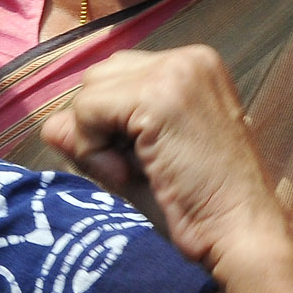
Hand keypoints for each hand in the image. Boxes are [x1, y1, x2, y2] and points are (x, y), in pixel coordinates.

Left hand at [41, 47, 292, 285]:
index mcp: (197, 66)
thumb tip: (49, 124)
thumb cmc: (201, 209)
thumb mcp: (141, 164)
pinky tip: (130, 173)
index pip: (119, 77)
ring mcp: (176, 73)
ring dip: (95, 137)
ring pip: (88, 91)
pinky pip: (87, 110)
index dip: (114, 124)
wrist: (243, 235)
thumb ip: (95, 138)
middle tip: (137, 170)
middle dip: (100, 126)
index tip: (146, 163)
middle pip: (98, 77)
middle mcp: (190, 58)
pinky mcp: (158, 97)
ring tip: (137, 171)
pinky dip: (94, 148)